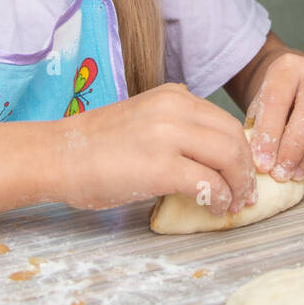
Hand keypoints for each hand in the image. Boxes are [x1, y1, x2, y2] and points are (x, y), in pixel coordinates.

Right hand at [48, 83, 257, 215]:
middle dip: (246, 169)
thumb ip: (177, 128)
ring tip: (232, 203)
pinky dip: (219, 198)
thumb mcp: (144, 120)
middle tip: (247, 193)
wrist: (57, 156)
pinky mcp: (160, 167)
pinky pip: (208, 183)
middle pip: (234, 138)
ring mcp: (168, 136)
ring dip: (237, 185)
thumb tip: (211, 156)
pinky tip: (213, 208)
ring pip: (228, 158)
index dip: (242, 151)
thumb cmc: (95, 147)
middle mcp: (174, 109)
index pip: (225, 121)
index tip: (244, 173)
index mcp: (173, 96)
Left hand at [246, 54, 303, 181]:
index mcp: (289, 66)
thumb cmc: (278, 100)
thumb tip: (261, 160)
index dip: (269, 133)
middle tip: (281, 172)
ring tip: (297, 173)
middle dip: (295, 148)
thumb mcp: (260, 107)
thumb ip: (259, 129)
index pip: (278, 97)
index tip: (262, 160)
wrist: (299, 89)